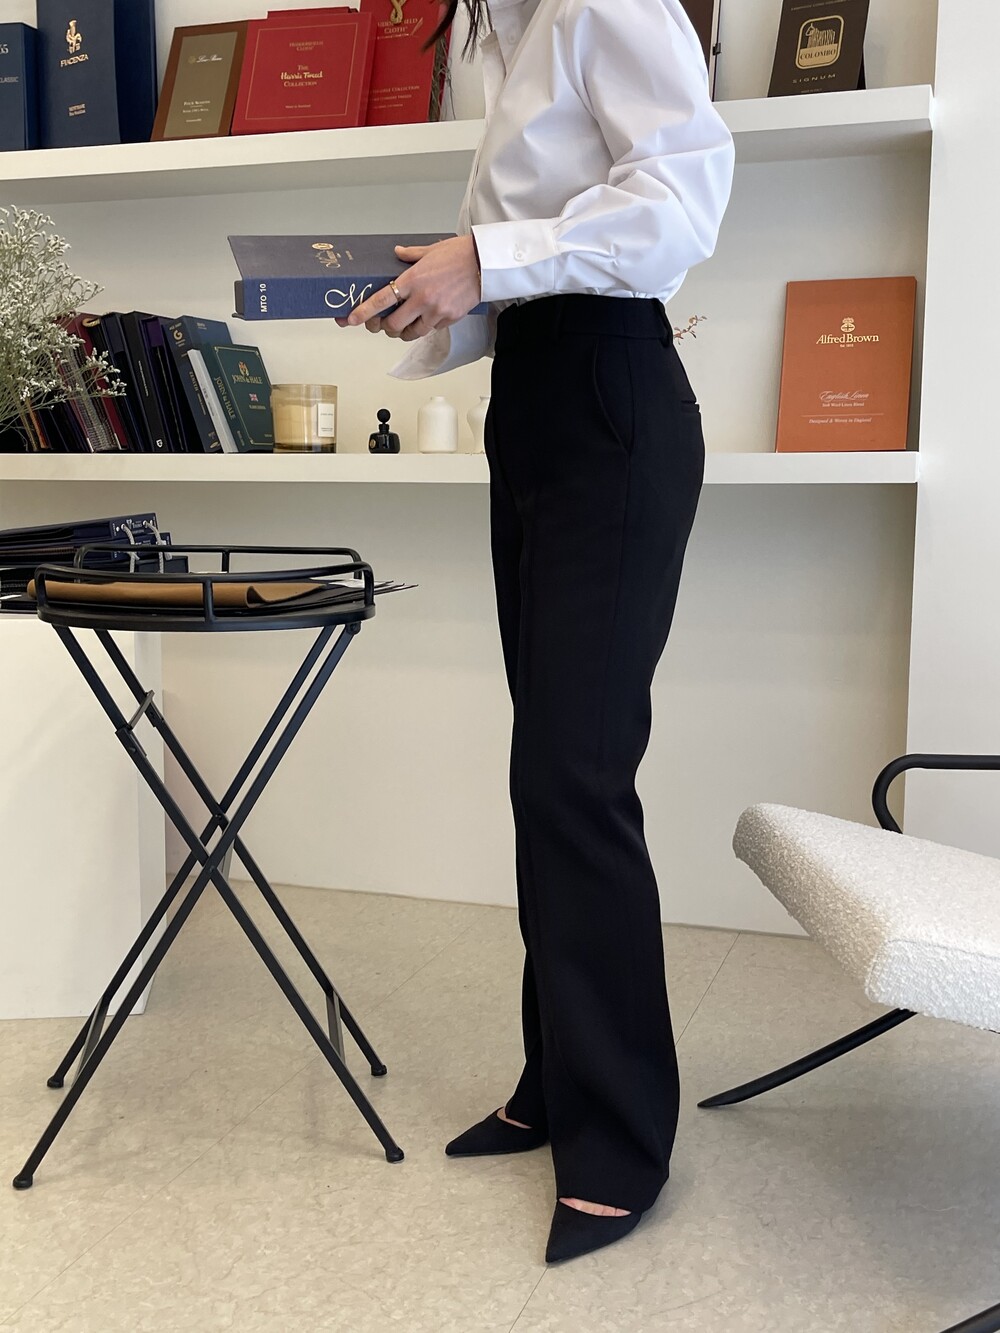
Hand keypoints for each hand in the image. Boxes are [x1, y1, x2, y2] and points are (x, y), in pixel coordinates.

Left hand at [338, 237, 481, 341]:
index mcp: (412, 279)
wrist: (485, 263)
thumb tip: (397, 253)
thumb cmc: (460, 254)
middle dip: (385, 327)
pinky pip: (430, 330)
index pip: (381, 300)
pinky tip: (425, 318)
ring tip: (404, 326)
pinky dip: (424, 327)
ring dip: (403, 332)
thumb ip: (410, 255)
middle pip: (393, 325)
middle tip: (384, 324)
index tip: (351, 319)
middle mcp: (422, 298)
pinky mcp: (449, 319)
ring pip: (411, 333)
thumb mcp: (430, 249)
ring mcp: (436, 311)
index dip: (363, 312)